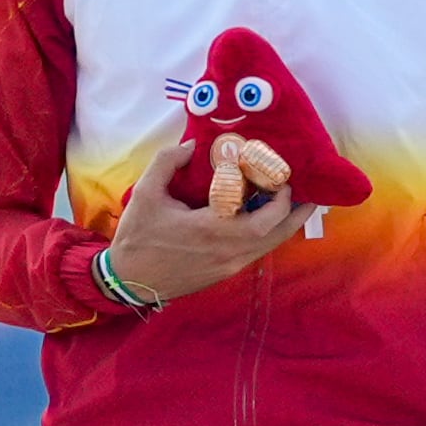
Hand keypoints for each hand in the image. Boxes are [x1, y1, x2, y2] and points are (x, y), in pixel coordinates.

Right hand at [101, 134, 307, 307]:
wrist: (128, 281)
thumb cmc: (137, 237)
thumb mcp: (144, 193)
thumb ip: (167, 162)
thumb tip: (193, 145)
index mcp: (212, 228)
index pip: (264, 214)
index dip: (280, 194)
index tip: (277, 174)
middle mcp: (229, 249)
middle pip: (279, 231)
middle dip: (294, 208)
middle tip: (296, 187)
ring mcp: (230, 264)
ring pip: (272, 244)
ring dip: (287, 223)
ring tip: (297, 203)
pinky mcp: (226, 273)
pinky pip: (258, 251)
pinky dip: (270, 234)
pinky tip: (267, 220)